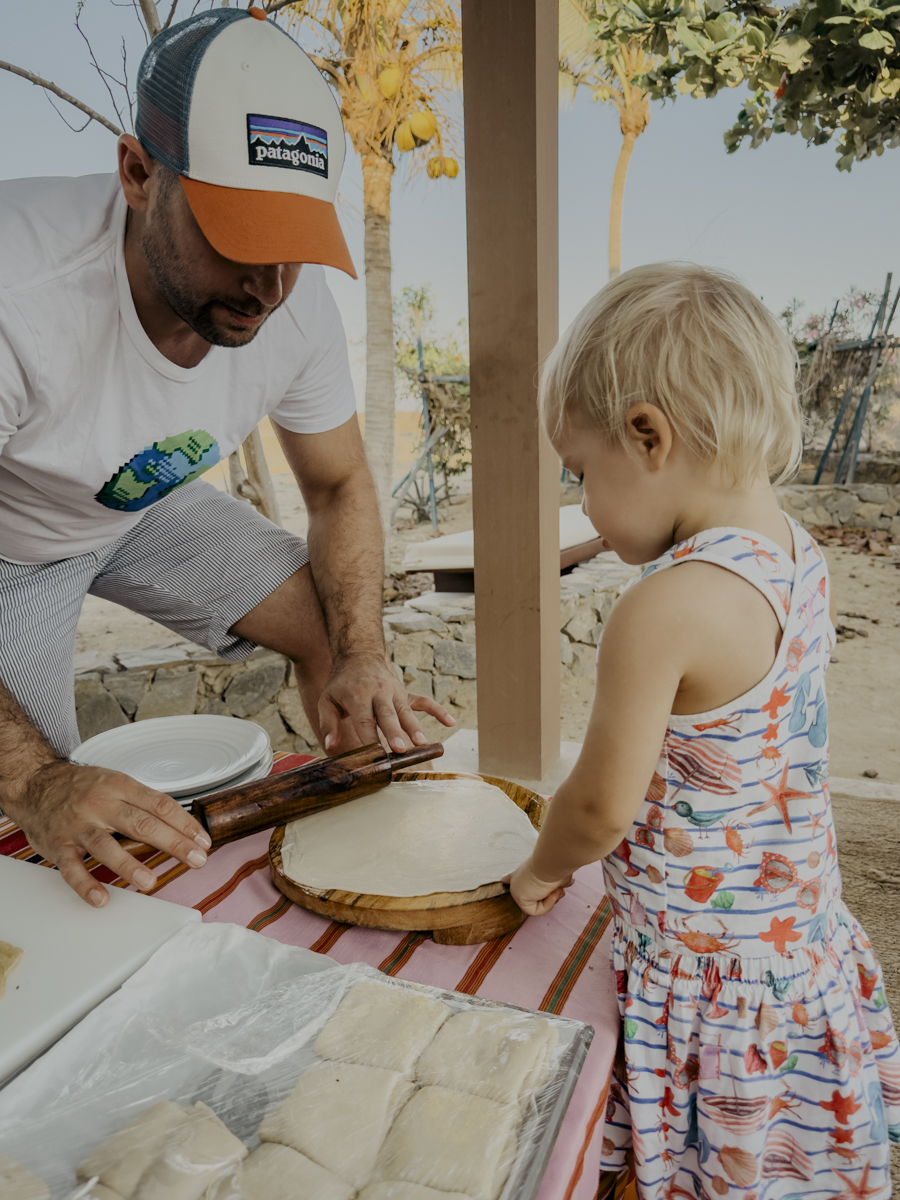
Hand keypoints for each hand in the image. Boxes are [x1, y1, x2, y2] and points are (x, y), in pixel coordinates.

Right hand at [5, 761, 211, 906]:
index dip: (185, 824)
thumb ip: (143, 802)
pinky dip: (86, 885)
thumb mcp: (115, 782)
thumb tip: (180, 824)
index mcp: (120, 786)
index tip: (203, 841)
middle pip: (142, 824)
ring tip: (149, 881)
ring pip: (106, 846)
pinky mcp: (59, 845)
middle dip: (174, 843)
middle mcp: (101, 804)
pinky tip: (101, 898)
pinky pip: (72, 868)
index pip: (160, 805)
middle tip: (196, 860)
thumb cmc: (81, 787)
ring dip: (129, 865)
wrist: (36, 783)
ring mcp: (79, 826)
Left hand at [318, 652, 453, 754]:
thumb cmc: (342, 684)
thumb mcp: (326, 700)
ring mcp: (394, 692)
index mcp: (358, 695)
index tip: (374, 756)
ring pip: (406, 711)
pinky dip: (438, 711)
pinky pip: (424, 701)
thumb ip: (328, 724)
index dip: (369, 738)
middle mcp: (378, 692)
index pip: (364, 720)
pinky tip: (450, 723)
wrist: (359, 656)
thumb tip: (331, 746)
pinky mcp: (405, 693)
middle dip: (395, 732)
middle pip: (388, 715)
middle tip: (400, 749)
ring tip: (422, 744)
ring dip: (415, 727)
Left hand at [503, 858, 573, 916]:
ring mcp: (518, 888)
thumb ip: (560, 880)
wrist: (552, 862)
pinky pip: (534, 911)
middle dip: (551, 896)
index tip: (504, 880)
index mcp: (526, 870)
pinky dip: (547, 905)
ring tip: (556, 889)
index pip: (515, 876)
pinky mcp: (519, 898)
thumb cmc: (556, 865)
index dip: (510, 878)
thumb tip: (568, 882)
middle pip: (532, 894)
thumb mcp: (559, 874)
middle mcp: (519, 878)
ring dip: (552, 899)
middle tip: (560, 891)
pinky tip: (551, 894)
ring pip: (536, 903)